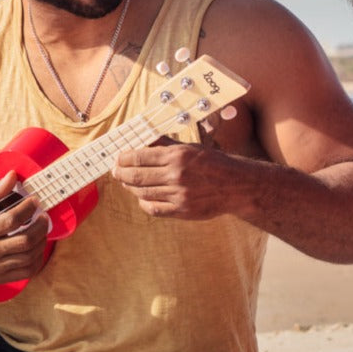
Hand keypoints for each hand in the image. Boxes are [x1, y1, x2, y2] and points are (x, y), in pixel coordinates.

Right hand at [0, 170, 51, 285]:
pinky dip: (37, 260)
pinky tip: (37, 248)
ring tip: (42, 230)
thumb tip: (12, 176)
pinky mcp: (0, 277)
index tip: (34, 200)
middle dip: (40, 226)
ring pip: (29, 257)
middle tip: (43, 216)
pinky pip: (26, 272)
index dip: (28, 208)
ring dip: (41, 242)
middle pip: (25, 241)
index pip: (12, 220)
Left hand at [112, 140, 243, 218]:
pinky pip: (155, 209)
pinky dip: (144, 203)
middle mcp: (177, 175)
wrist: (237, 185)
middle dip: (121, 173)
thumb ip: (166, 145)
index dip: (124, 158)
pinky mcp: (183, 211)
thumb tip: (144, 140)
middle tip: (115, 171)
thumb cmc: (214, 163)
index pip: (140, 157)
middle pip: (137, 176)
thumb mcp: (191, 147)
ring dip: (130, 188)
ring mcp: (179, 195)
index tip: (118, 158)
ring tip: (126, 183)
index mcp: (177, 156)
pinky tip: (141, 198)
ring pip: (143, 193)